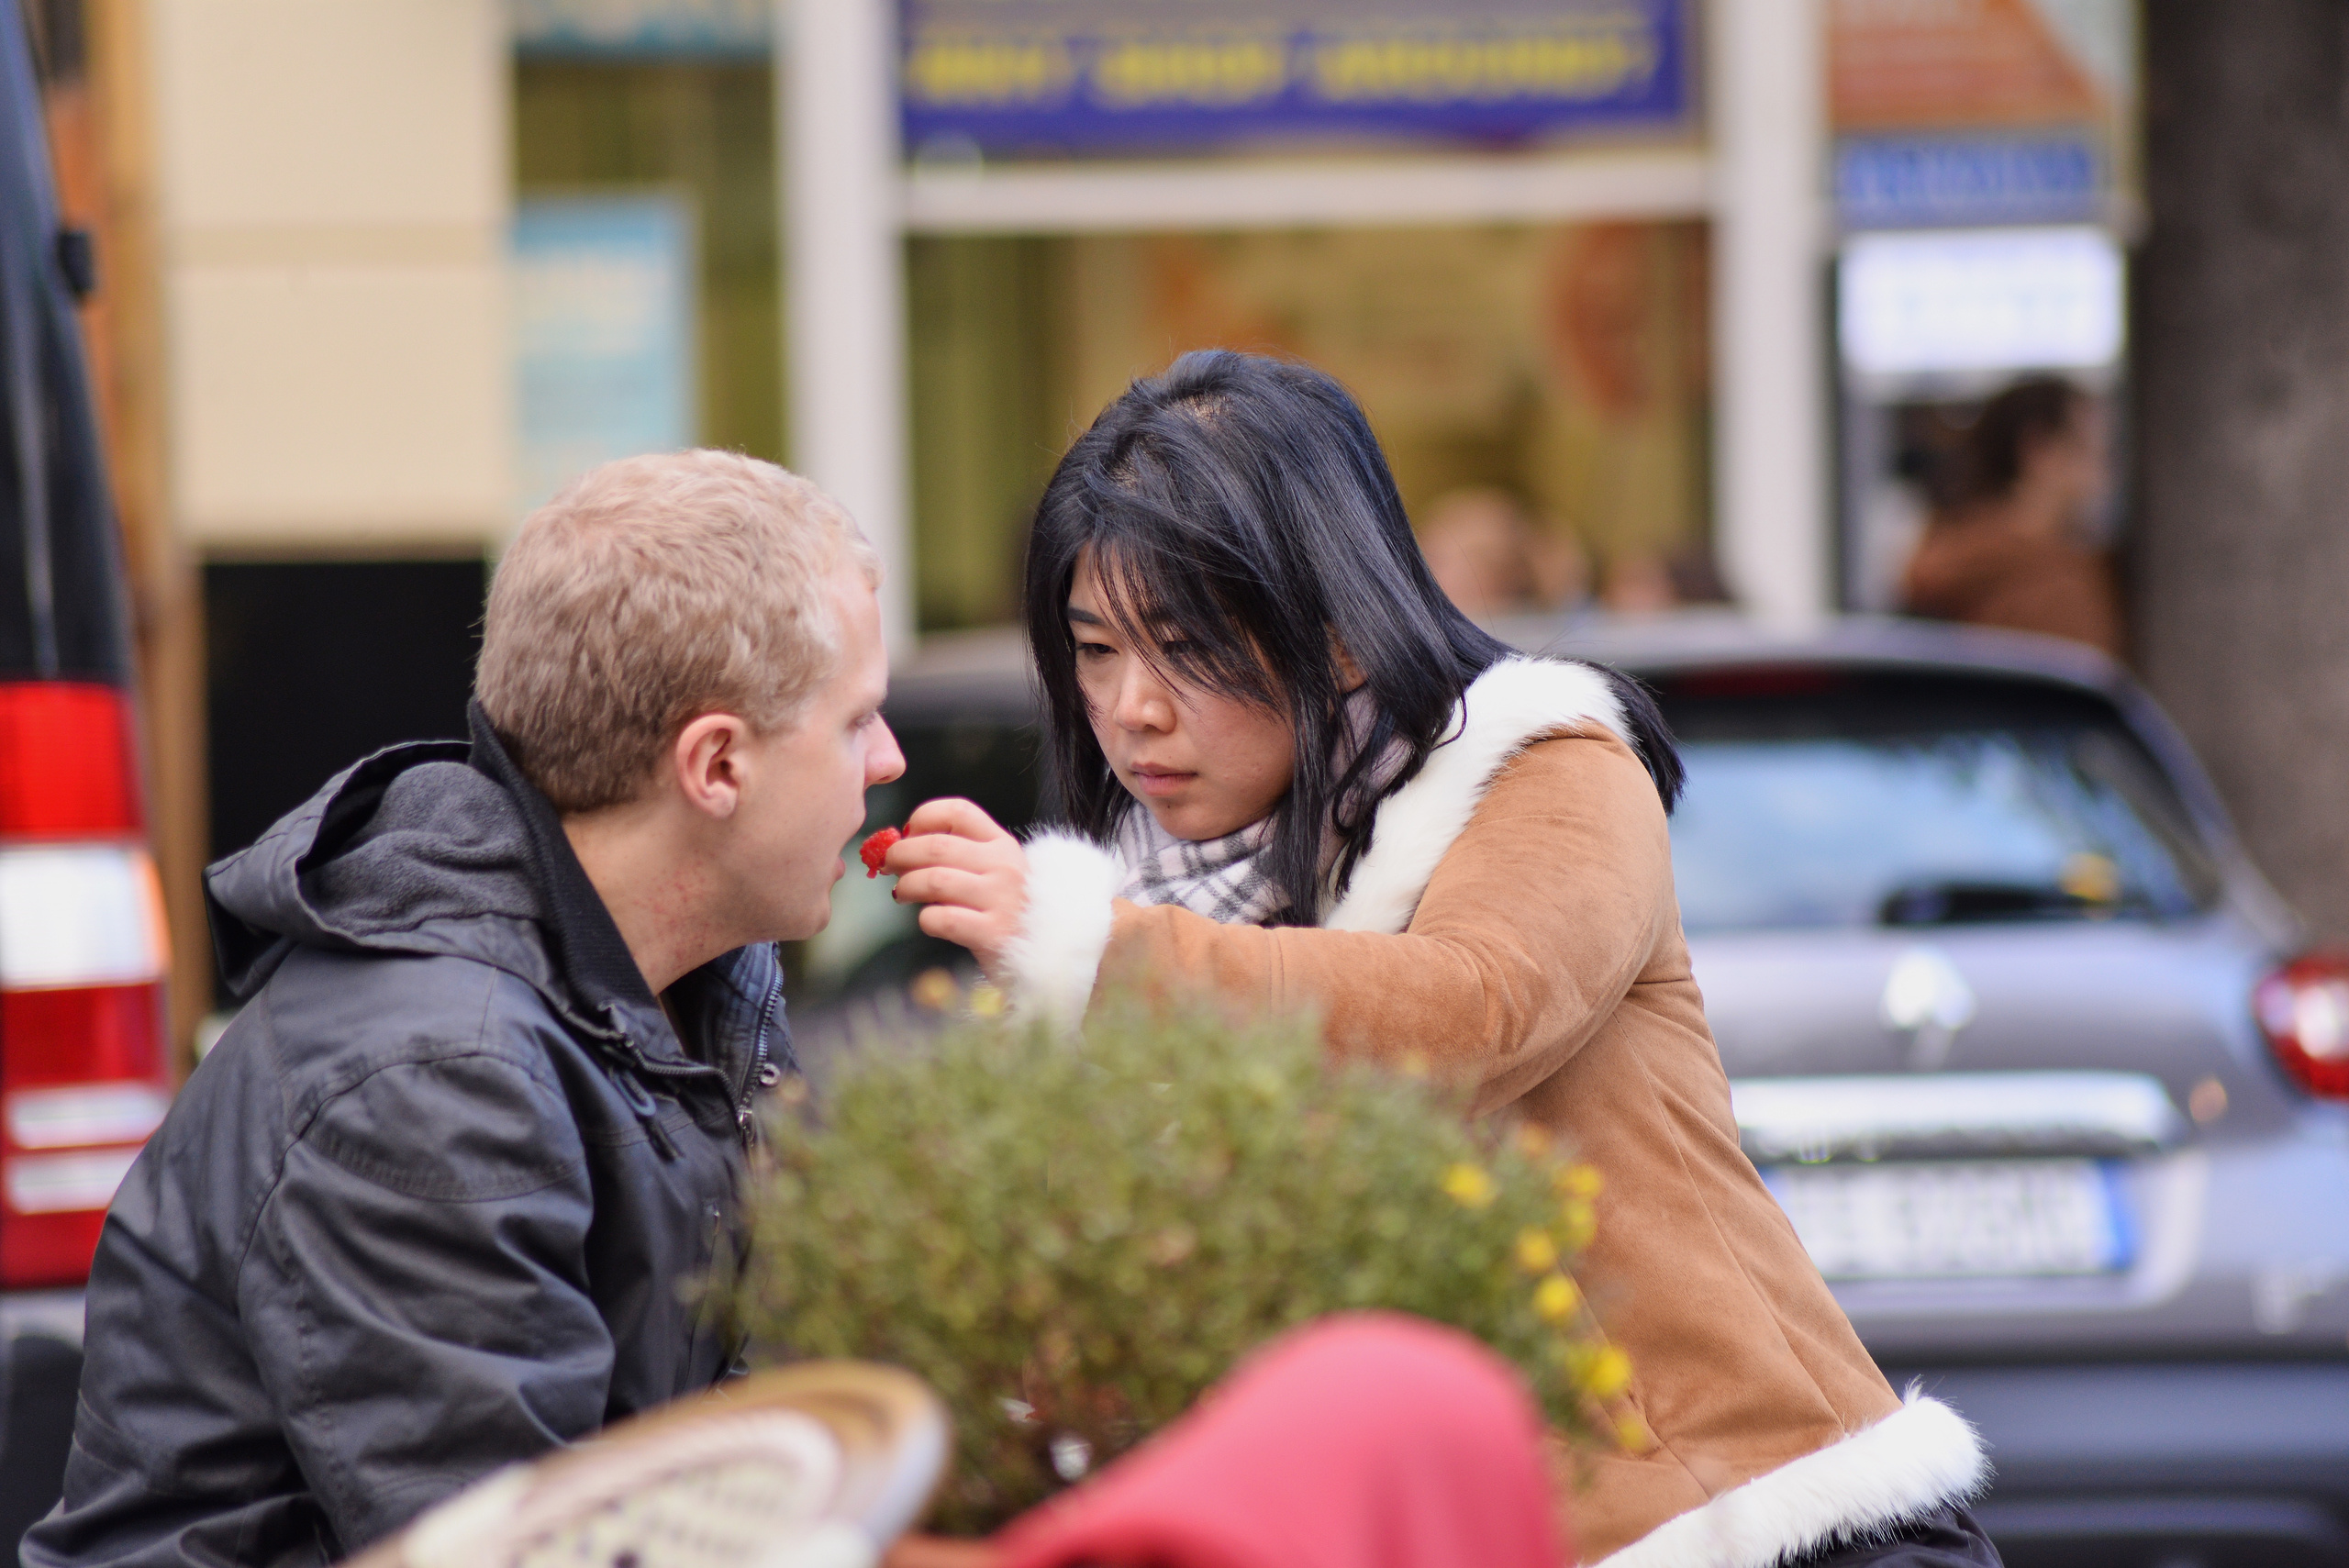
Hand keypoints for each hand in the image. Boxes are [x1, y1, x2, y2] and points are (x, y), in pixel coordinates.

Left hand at [886, 798, 1028, 980]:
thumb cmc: (1006, 911)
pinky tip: (929, 920)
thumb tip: (901, 842)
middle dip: (901, 853)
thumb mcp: (995, 871)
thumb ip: (960, 854)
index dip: (924, 816)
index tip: (908, 832)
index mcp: (1003, 844)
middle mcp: (1005, 866)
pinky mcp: (994, 934)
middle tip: (889, 865)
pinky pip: (942, 919)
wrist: (1047, 955)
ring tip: (901, 893)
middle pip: (936, 846)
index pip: (958, 811)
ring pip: (933, 880)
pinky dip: (925, 918)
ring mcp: (1002, 900)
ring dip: (907, 886)